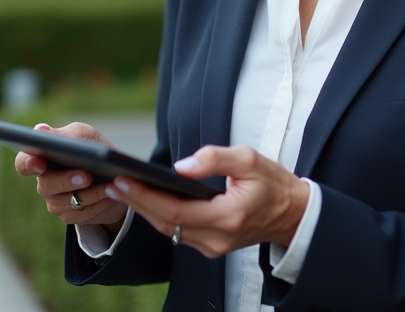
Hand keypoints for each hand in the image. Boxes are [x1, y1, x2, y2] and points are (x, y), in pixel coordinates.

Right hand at [14, 122, 128, 230]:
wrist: (112, 174)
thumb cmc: (92, 147)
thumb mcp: (83, 135)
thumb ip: (63, 135)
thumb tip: (40, 130)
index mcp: (41, 158)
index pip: (23, 163)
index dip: (28, 164)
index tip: (40, 162)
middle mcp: (44, 182)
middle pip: (47, 185)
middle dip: (67, 180)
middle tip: (86, 176)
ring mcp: (56, 202)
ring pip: (68, 201)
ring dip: (91, 193)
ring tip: (109, 185)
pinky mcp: (71, 216)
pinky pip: (84, 213)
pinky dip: (100, 202)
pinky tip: (112, 194)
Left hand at [104, 145, 309, 259]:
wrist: (292, 214)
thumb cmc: (273, 183)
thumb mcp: (249, 159)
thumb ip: (215, 158)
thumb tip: (182, 165)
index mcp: (228, 216)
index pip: (175, 210)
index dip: (146, 196)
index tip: (123, 180)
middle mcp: (217, 238)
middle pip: (165, 223)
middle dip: (136, 202)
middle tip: (112, 182)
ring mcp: (213, 247)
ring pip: (168, 230)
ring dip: (144, 210)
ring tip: (122, 189)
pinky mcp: (211, 246)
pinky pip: (178, 232)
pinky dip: (159, 216)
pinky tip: (146, 199)